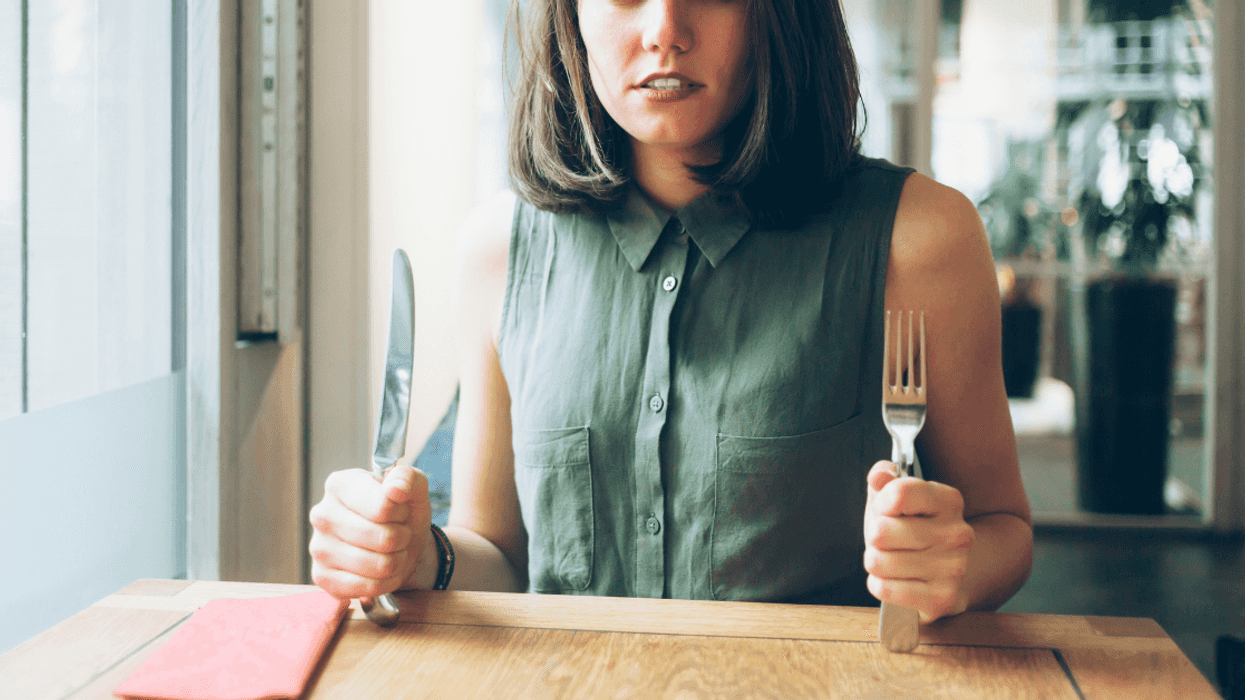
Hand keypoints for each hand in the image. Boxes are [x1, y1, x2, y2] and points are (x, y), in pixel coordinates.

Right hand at [309, 465, 433, 600]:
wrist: (398, 545)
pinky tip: (381, 571)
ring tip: (391, 550)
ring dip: (397, 561)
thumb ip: (407, 478)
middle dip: (402, 538)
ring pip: (379, 565)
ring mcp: (318, 548)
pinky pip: (367, 587)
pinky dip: (385, 582)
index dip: (401, 513)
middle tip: (398, 533)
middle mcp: (321, 514)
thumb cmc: (401, 512)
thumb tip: (394, 489)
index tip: (398, 511)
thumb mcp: (413, 488)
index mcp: (339, 485)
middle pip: (383, 538)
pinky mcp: (322, 578)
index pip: (384, 507)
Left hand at [863, 460, 975, 622]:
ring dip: (876, 563)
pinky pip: (885, 589)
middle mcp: (957, 533)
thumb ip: (885, 480)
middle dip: (874, 538)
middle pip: (881, 531)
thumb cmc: (915, 532)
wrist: (949, 575)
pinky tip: (895, 581)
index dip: (881, 503)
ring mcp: (953, 568)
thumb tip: (879, 475)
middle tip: (889, 542)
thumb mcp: (899, 501)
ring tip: (893, 561)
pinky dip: (879, 585)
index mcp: (948, 501)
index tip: (886, 511)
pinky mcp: (942, 599)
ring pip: (878, 562)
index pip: (899, 492)